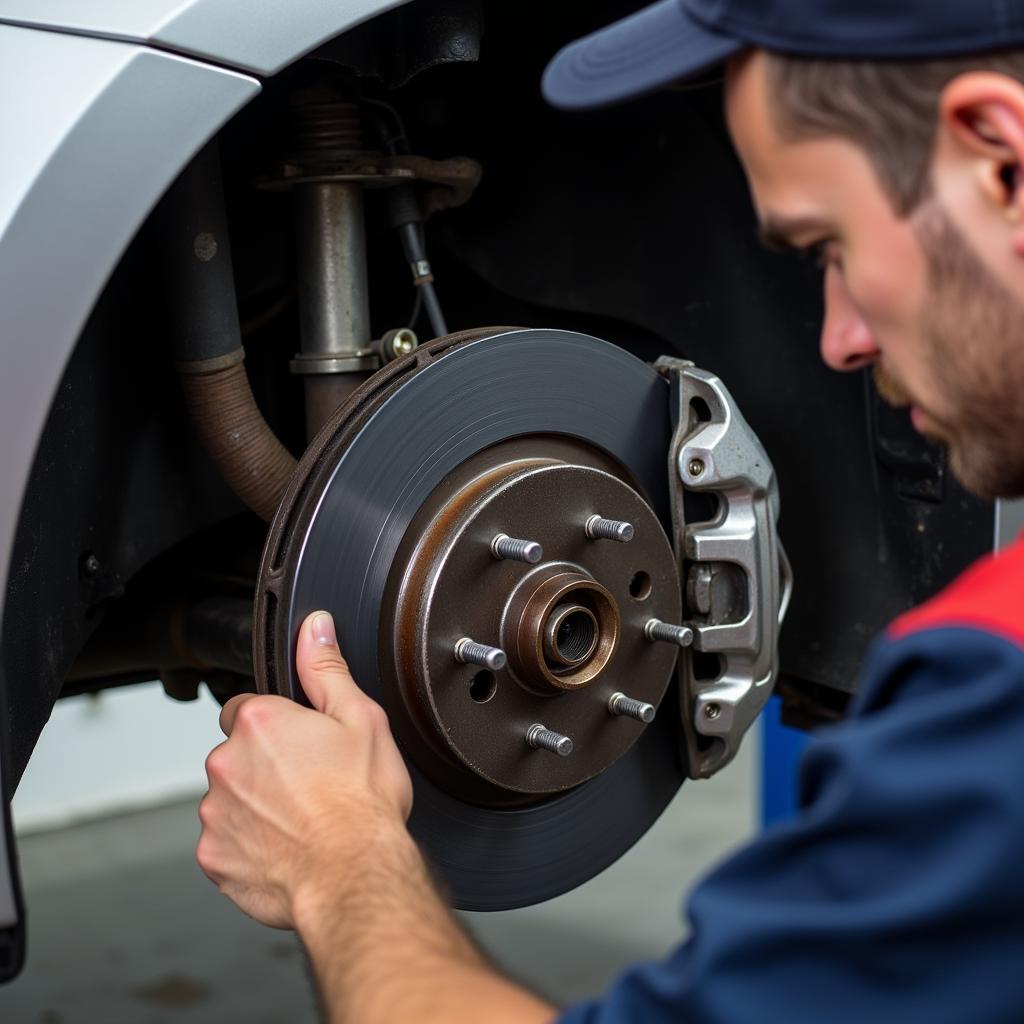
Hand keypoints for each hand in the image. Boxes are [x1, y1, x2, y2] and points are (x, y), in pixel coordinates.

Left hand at [196, 610, 413, 928]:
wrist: (356, 876)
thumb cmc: (362, 803)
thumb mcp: (360, 719)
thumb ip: (326, 668)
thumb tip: (315, 628)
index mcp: (259, 723)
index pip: (246, 708)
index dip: (276, 726)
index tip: (300, 746)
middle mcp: (226, 764)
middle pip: (237, 755)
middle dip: (264, 767)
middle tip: (309, 785)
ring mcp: (216, 814)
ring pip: (230, 800)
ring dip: (255, 806)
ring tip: (302, 820)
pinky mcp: (214, 858)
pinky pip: (227, 844)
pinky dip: (250, 847)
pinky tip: (288, 848)